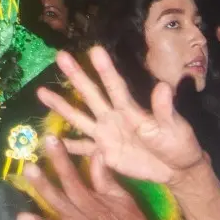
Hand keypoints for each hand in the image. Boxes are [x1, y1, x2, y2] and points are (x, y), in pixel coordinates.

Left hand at [17, 135, 172, 219]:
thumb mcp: (123, 200)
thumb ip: (105, 179)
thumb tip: (96, 153)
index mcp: (92, 203)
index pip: (73, 177)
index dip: (61, 159)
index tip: (49, 140)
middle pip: (59, 200)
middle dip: (43, 185)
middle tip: (28, 170)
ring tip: (21, 218)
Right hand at [40, 48, 205, 186]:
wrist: (176, 169)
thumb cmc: (178, 143)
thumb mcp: (174, 127)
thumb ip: (164, 109)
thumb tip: (163, 86)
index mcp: (131, 110)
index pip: (115, 86)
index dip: (105, 69)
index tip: (94, 50)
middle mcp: (113, 117)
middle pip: (91, 94)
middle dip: (76, 76)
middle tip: (61, 56)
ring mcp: (106, 134)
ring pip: (79, 117)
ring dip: (61, 106)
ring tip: (41, 92)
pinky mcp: (103, 153)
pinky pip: (81, 148)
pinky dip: (66, 146)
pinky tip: (49, 141)